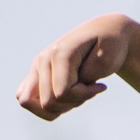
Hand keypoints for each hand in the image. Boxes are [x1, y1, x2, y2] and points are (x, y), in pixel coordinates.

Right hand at [16, 14, 135, 120]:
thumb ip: (91, 72)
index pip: (62, 93)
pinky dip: (50, 107)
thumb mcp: (110, 58)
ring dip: (60, 107)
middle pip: (47, 103)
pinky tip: (68, 96)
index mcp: (58, 54)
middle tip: (88, 90)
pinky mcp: (34, 76)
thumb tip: (67, 89)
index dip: (84, 95)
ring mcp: (35, 68)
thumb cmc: (110, 46)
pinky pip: (29, 102)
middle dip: (72, 103)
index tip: (101, 86)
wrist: (103, 32)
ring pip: (31, 104)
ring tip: (77, 93)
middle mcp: (41, 61)